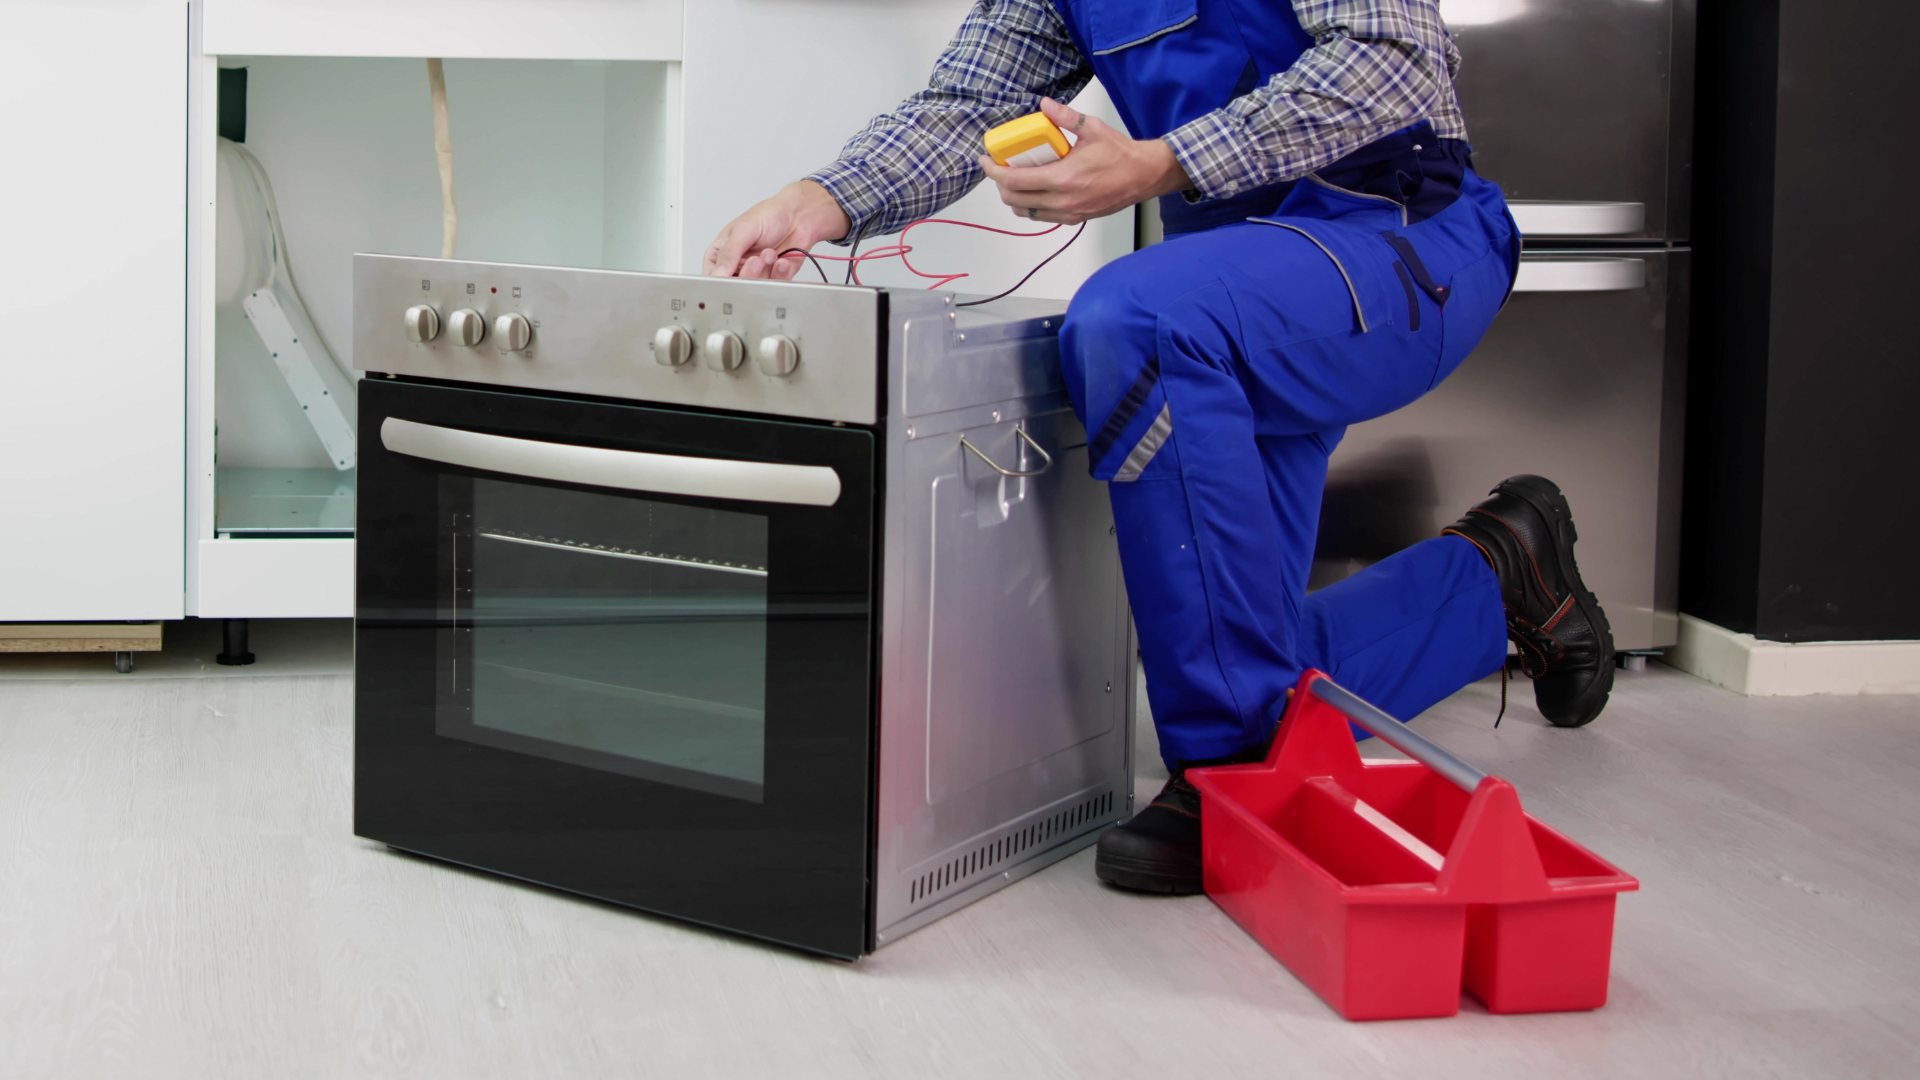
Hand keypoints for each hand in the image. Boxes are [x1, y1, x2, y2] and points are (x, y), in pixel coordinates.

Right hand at [702, 180, 852, 278]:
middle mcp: (738, 264)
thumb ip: (729, 252)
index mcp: (722, 252)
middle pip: (735, 285)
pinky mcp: (774, 277)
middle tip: (756, 260)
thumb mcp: (744, 229)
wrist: (799, 216)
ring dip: (765, 270)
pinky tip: (782, 260)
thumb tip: (719, 273)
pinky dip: (780, 273)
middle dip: (748, 273)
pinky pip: (774, 285)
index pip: (712, 274)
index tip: (730, 278)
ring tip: (771, 253)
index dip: (720, 280)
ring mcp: (756, 272)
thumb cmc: (769, 215)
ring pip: (755, 288)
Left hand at [978, 97, 1191, 224]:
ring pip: (1026, 212)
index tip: (986, 160)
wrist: (1144, 175)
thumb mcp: (1092, 128)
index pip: (1015, 181)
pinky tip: (1033, 190)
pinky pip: (1043, 216)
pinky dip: (1031, 205)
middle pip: (1014, 200)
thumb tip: (1044, 105)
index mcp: (1064, 178)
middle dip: (1000, 185)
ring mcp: (1069, 212)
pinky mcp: (1075, 218)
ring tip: (1014, 179)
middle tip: (999, 168)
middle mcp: (1063, 200)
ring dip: (1014, 197)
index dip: (993, 171)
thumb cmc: (1121, 155)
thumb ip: (1065, 117)